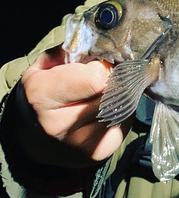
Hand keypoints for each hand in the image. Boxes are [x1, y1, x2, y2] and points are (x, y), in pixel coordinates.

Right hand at [14, 46, 132, 168]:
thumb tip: (107, 44)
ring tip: (104, 95)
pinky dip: (121, 112)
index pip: (96, 79)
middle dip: (113, 81)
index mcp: (42, 96)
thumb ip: (75, 51)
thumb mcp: (48, 64)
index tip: (99, 66)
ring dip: (118, 97)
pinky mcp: (97, 154)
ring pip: (120, 108)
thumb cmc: (44, 91)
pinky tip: (106, 110)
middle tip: (106, 79)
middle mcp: (59, 125)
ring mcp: (79, 144)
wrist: (33, 134)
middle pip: (110, 94)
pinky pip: (124, 123)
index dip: (103, 68)